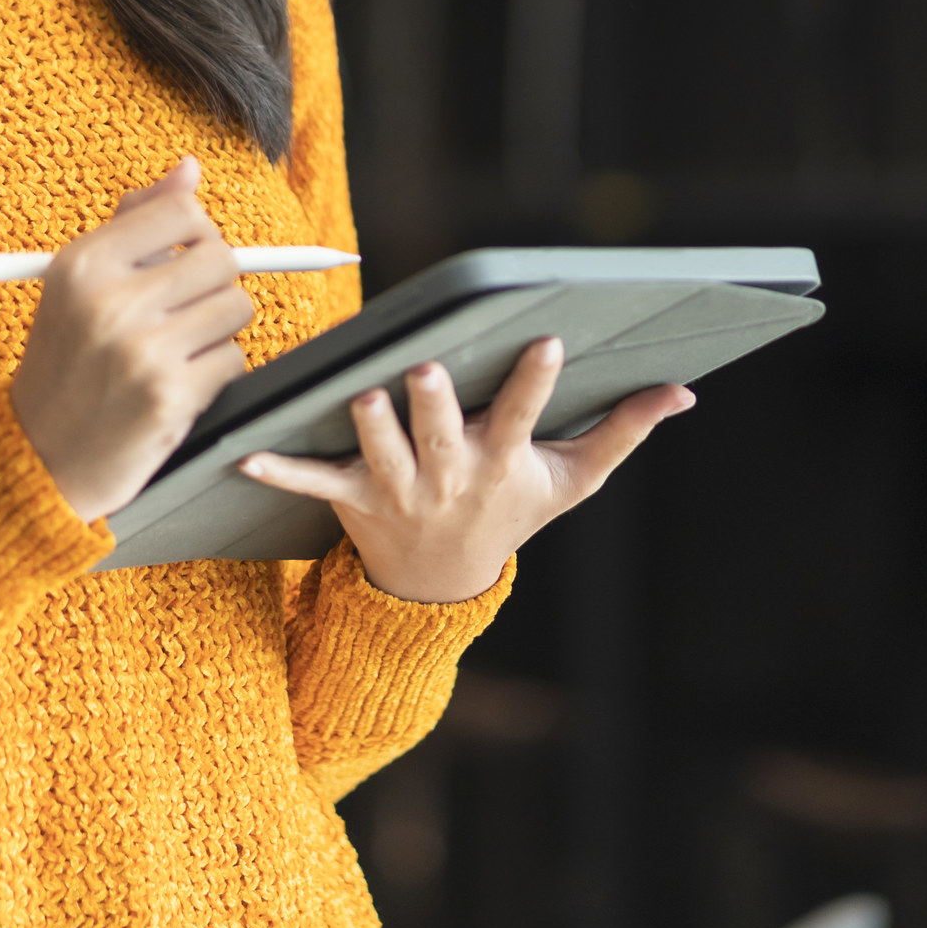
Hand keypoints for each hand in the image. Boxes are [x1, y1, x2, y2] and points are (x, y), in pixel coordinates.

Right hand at [7, 157, 255, 520]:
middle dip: (214, 284)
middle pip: (221, 258)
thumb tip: (190, 169)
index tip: (184, 258)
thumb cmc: (68, 361)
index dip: (197, 233)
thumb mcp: (79, 284)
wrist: (42, 459)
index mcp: (82, 264)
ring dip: (218, 331)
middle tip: (185, 311)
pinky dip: (216, 373)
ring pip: (236, 308)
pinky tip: (177, 386)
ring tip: (176, 350)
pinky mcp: (170, 396)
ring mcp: (141, 351)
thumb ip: (135, 222)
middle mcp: (108, 302)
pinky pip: (234, 359)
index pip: (182, 211)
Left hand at [237, 337, 694, 603]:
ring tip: (364, 394)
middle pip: (440, 433)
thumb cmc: (511, 512)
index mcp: (499, 462)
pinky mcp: (351, 497)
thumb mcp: (571, 482)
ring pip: (379, 450)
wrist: (440, 587)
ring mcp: (397, 488)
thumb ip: (622, 431)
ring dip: (369, 426)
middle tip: (431, 370)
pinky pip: (312, 479)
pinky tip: (244, 451)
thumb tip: (682, 394)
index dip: (533, 381)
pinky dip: (279, 467)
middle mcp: (447, 476)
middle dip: (436, 403)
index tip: (547, 340)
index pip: (522, 415)